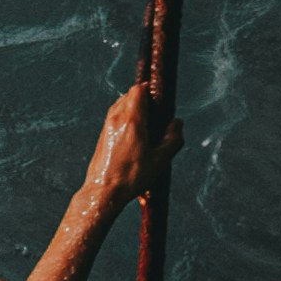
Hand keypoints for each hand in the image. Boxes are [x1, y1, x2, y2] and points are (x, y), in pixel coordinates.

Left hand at [81, 84, 183, 208]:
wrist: (103, 191)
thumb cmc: (132, 176)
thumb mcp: (160, 159)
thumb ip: (172, 138)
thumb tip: (177, 123)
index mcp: (132, 121)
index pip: (138, 90)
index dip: (150, 89)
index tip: (160, 96)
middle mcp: (116, 119)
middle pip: (129, 95)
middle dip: (144, 98)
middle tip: (157, 111)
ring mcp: (107, 126)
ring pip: (121, 105)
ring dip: (134, 106)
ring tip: (148, 122)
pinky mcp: (102, 135)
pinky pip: (115, 116)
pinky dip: (126, 116)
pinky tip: (135, 133)